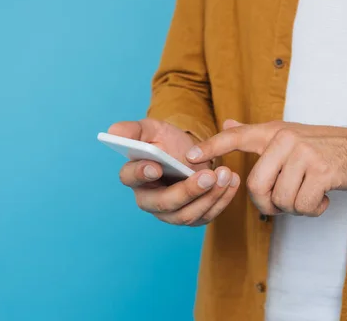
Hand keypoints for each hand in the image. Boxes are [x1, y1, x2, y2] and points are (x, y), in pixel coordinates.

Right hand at [108, 119, 239, 225]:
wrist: (190, 153)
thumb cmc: (166, 141)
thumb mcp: (151, 129)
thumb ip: (133, 129)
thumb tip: (113, 129)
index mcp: (134, 175)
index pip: (131, 177)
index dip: (142, 173)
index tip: (157, 166)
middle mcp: (149, 200)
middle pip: (165, 204)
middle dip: (188, 191)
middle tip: (209, 175)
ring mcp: (171, 213)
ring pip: (188, 214)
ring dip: (210, 196)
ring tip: (226, 174)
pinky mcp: (192, 217)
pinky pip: (207, 215)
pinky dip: (222, 200)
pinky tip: (233, 182)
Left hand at [186, 120, 346, 216]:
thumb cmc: (321, 146)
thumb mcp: (287, 134)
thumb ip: (255, 133)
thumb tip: (227, 122)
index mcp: (272, 132)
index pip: (236, 136)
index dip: (211, 146)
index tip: (189, 157)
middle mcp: (285, 139)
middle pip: (256, 186)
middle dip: (267, 204)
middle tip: (284, 201)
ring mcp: (304, 154)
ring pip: (281, 199)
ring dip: (294, 207)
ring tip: (308, 194)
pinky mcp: (323, 171)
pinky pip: (303, 205)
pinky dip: (312, 209)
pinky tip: (323, 197)